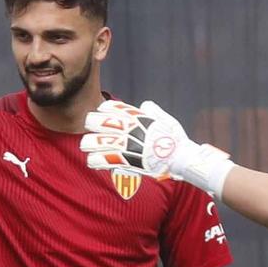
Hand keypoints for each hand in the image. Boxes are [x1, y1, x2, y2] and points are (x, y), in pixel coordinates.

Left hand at [80, 100, 234, 197]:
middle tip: (89, 129)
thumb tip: (145, 104)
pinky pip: (106, 160)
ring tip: (86, 146)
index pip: (111, 108)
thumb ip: (152, 110)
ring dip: (90, 144)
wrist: (181, 157)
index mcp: (136, 117)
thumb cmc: (175, 139)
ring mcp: (127, 144)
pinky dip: (96, 161)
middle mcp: (129, 128)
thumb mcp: (164, 119)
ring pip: (98, 141)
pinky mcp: (127, 160)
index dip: (102, 110)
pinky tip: (92, 162)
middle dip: (91, 124)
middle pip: (99, 122)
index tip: (99, 114)